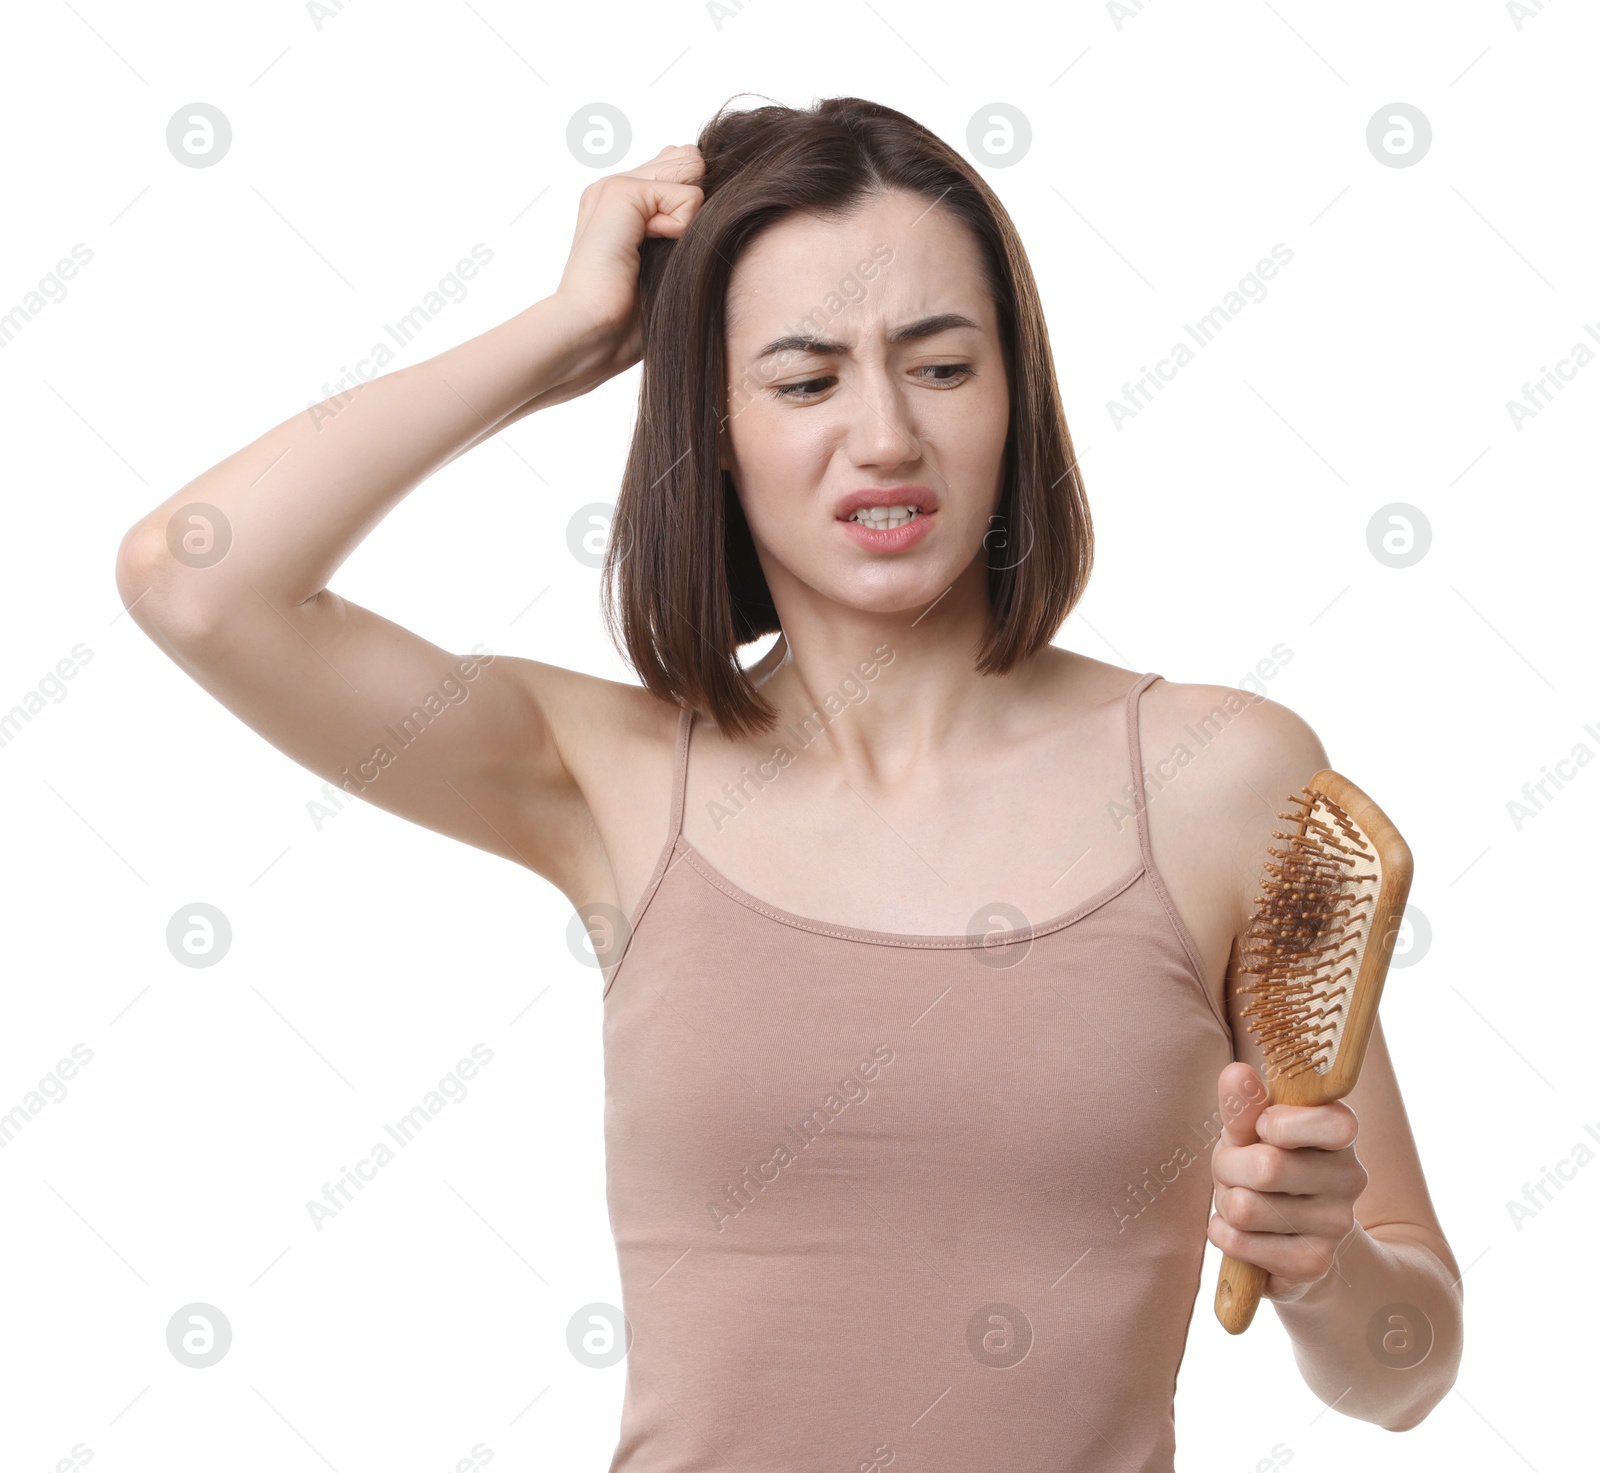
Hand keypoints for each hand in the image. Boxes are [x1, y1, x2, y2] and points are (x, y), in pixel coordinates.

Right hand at [550, 142, 705, 380]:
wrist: (591, 330)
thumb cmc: (627, 317)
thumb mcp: (667, 265)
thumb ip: (683, 224)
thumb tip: (701, 174)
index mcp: (625, 202)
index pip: (680, 168)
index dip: (693, 205)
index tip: (673, 246)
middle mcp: (619, 187)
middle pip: (689, 163)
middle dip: (694, 208)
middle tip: (663, 251)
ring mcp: (617, 185)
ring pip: (691, 175)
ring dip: (687, 223)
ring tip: (653, 254)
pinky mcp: (622, 192)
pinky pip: (689, 196)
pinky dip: (681, 230)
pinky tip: (647, 252)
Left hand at [1206, 1062, 1368, 1302]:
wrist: (1295, 1234)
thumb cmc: (1268, 1162)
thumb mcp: (1252, 1130)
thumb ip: (1244, 1105)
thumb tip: (1237, 1073)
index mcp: (1342, 1131)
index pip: (1326, 1122)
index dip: (1275, 1123)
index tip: (1263, 1127)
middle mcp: (1351, 1178)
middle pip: (1266, 1167)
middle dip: (1228, 1166)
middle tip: (1232, 1168)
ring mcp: (1337, 1225)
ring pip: (1246, 1207)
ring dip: (1225, 1201)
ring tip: (1240, 1198)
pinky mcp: (1313, 1263)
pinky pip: (1240, 1242)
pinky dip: (1223, 1233)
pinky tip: (1240, 1230)